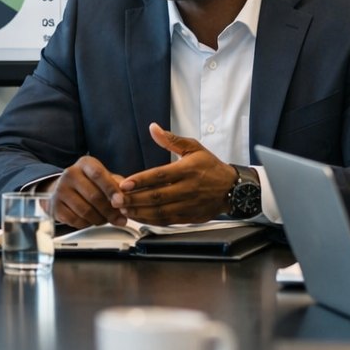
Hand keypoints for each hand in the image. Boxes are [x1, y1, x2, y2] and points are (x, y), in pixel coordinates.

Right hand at [53, 157, 129, 227]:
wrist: (62, 189)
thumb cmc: (88, 183)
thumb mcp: (103, 178)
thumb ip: (117, 185)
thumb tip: (128, 195)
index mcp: (85, 163)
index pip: (99, 175)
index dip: (111, 190)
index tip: (121, 202)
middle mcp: (70, 174)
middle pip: (93, 196)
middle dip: (110, 211)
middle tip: (120, 218)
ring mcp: (60, 190)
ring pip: (85, 211)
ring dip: (100, 219)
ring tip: (106, 219)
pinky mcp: (55, 206)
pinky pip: (76, 221)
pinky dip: (87, 224)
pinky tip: (92, 220)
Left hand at [114, 123, 236, 225]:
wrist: (232, 188)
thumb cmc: (211, 167)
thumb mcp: (194, 148)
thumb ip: (171, 140)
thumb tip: (153, 128)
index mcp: (187, 170)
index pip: (160, 176)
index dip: (141, 180)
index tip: (124, 184)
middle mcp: (188, 188)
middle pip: (157, 196)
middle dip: (135, 199)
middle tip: (117, 200)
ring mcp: (189, 204)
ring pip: (161, 211)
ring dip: (140, 212)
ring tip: (124, 210)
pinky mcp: (189, 217)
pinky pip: (167, 221)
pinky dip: (151, 221)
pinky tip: (139, 217)